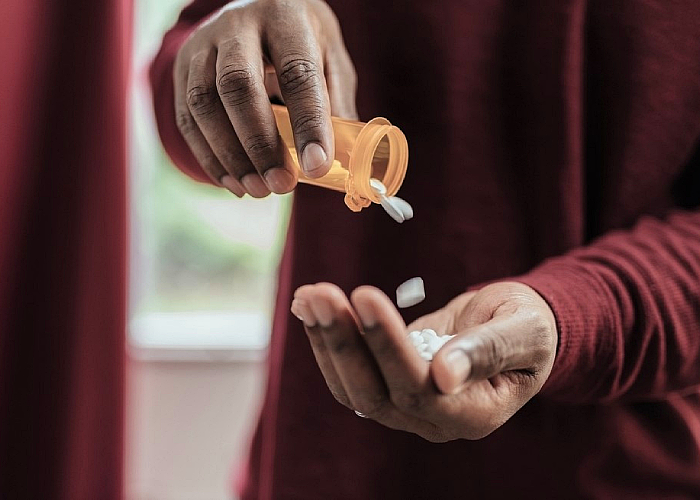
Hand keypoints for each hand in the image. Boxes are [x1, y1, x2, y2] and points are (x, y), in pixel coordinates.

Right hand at [174, 0, 356, 196]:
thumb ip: (336, 103)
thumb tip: (342, 159)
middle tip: (281, 185)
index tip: (316, 166)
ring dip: (231, 156)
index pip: (297, 72)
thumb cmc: (302, 42)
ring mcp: (203, 44)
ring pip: (204, 103)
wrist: (255, 8)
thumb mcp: (330, 59)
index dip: (308, 122)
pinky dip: (209, 157)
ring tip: (258, 190)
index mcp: (286, 18)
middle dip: (259, 144)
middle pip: (237, 85)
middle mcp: (238, 25)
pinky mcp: (183, 67)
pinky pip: (187, 117)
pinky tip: (235, 182)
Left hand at [291, 281, 557, 441]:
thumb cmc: (527, 325)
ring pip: (353, 386)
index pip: (418, 389)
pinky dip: (326, 339)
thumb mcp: (523, 329)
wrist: (512, 327)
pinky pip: (349, 371)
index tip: (365, 295)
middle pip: (375, 394)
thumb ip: (489, 350)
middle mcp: (434, 420)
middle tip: (321, 293)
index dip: (388, 345)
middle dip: (344, 342)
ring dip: (327, 339)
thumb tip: (444, 374)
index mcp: (474, 413)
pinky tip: (309, 304)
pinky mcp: (388, 384)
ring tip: (309, 294)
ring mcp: (407, 406)